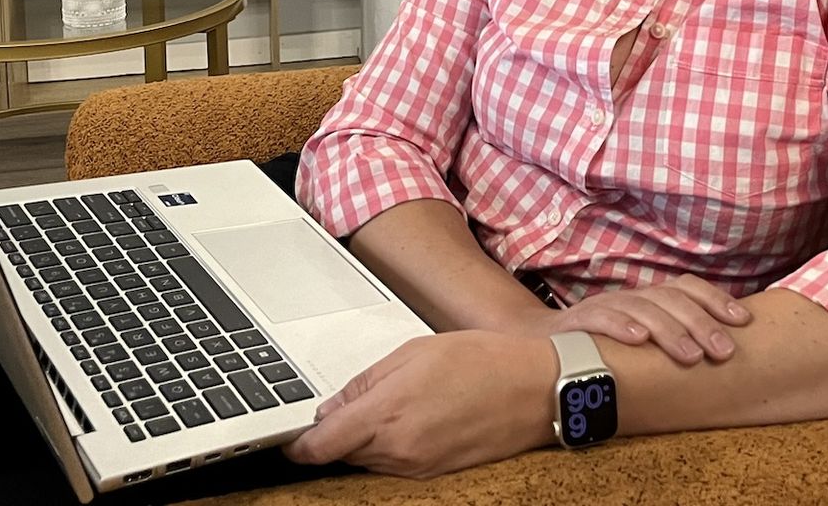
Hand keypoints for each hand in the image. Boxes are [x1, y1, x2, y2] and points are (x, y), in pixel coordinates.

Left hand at [281, 331, 557, 478]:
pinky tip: (406, 423)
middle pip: (342, 455)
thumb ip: (366, 382)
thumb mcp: (415, 352)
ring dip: (363, 442)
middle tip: (342, 409)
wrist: (537, 389)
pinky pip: (396, 466)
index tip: (289, 437)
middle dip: (334, 436)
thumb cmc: (484, 361)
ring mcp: (419, 466)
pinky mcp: (437, 473)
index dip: (297, 444)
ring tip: (384, 409)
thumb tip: (332, 406)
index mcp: (388, 414)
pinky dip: (390, 449)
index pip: (320, 445)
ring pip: (368, 461)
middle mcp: (399, 449)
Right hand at [517, 275, 751, 366]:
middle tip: (724, 352)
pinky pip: (600, 318)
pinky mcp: (577, 321)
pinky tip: (639, 340)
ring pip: (642, 308)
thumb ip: (674, 338)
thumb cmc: (604, 347)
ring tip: (692, 356)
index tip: (743, 322)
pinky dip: (620, 326)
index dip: (717, 300)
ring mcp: (605, 306)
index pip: (687, 288)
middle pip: (671, 299)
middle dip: (701, 324)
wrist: (542, 348)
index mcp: (650, 298)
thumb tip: (725, 348)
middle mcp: (631, 296)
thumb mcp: (644, 338)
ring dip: (670, 331)